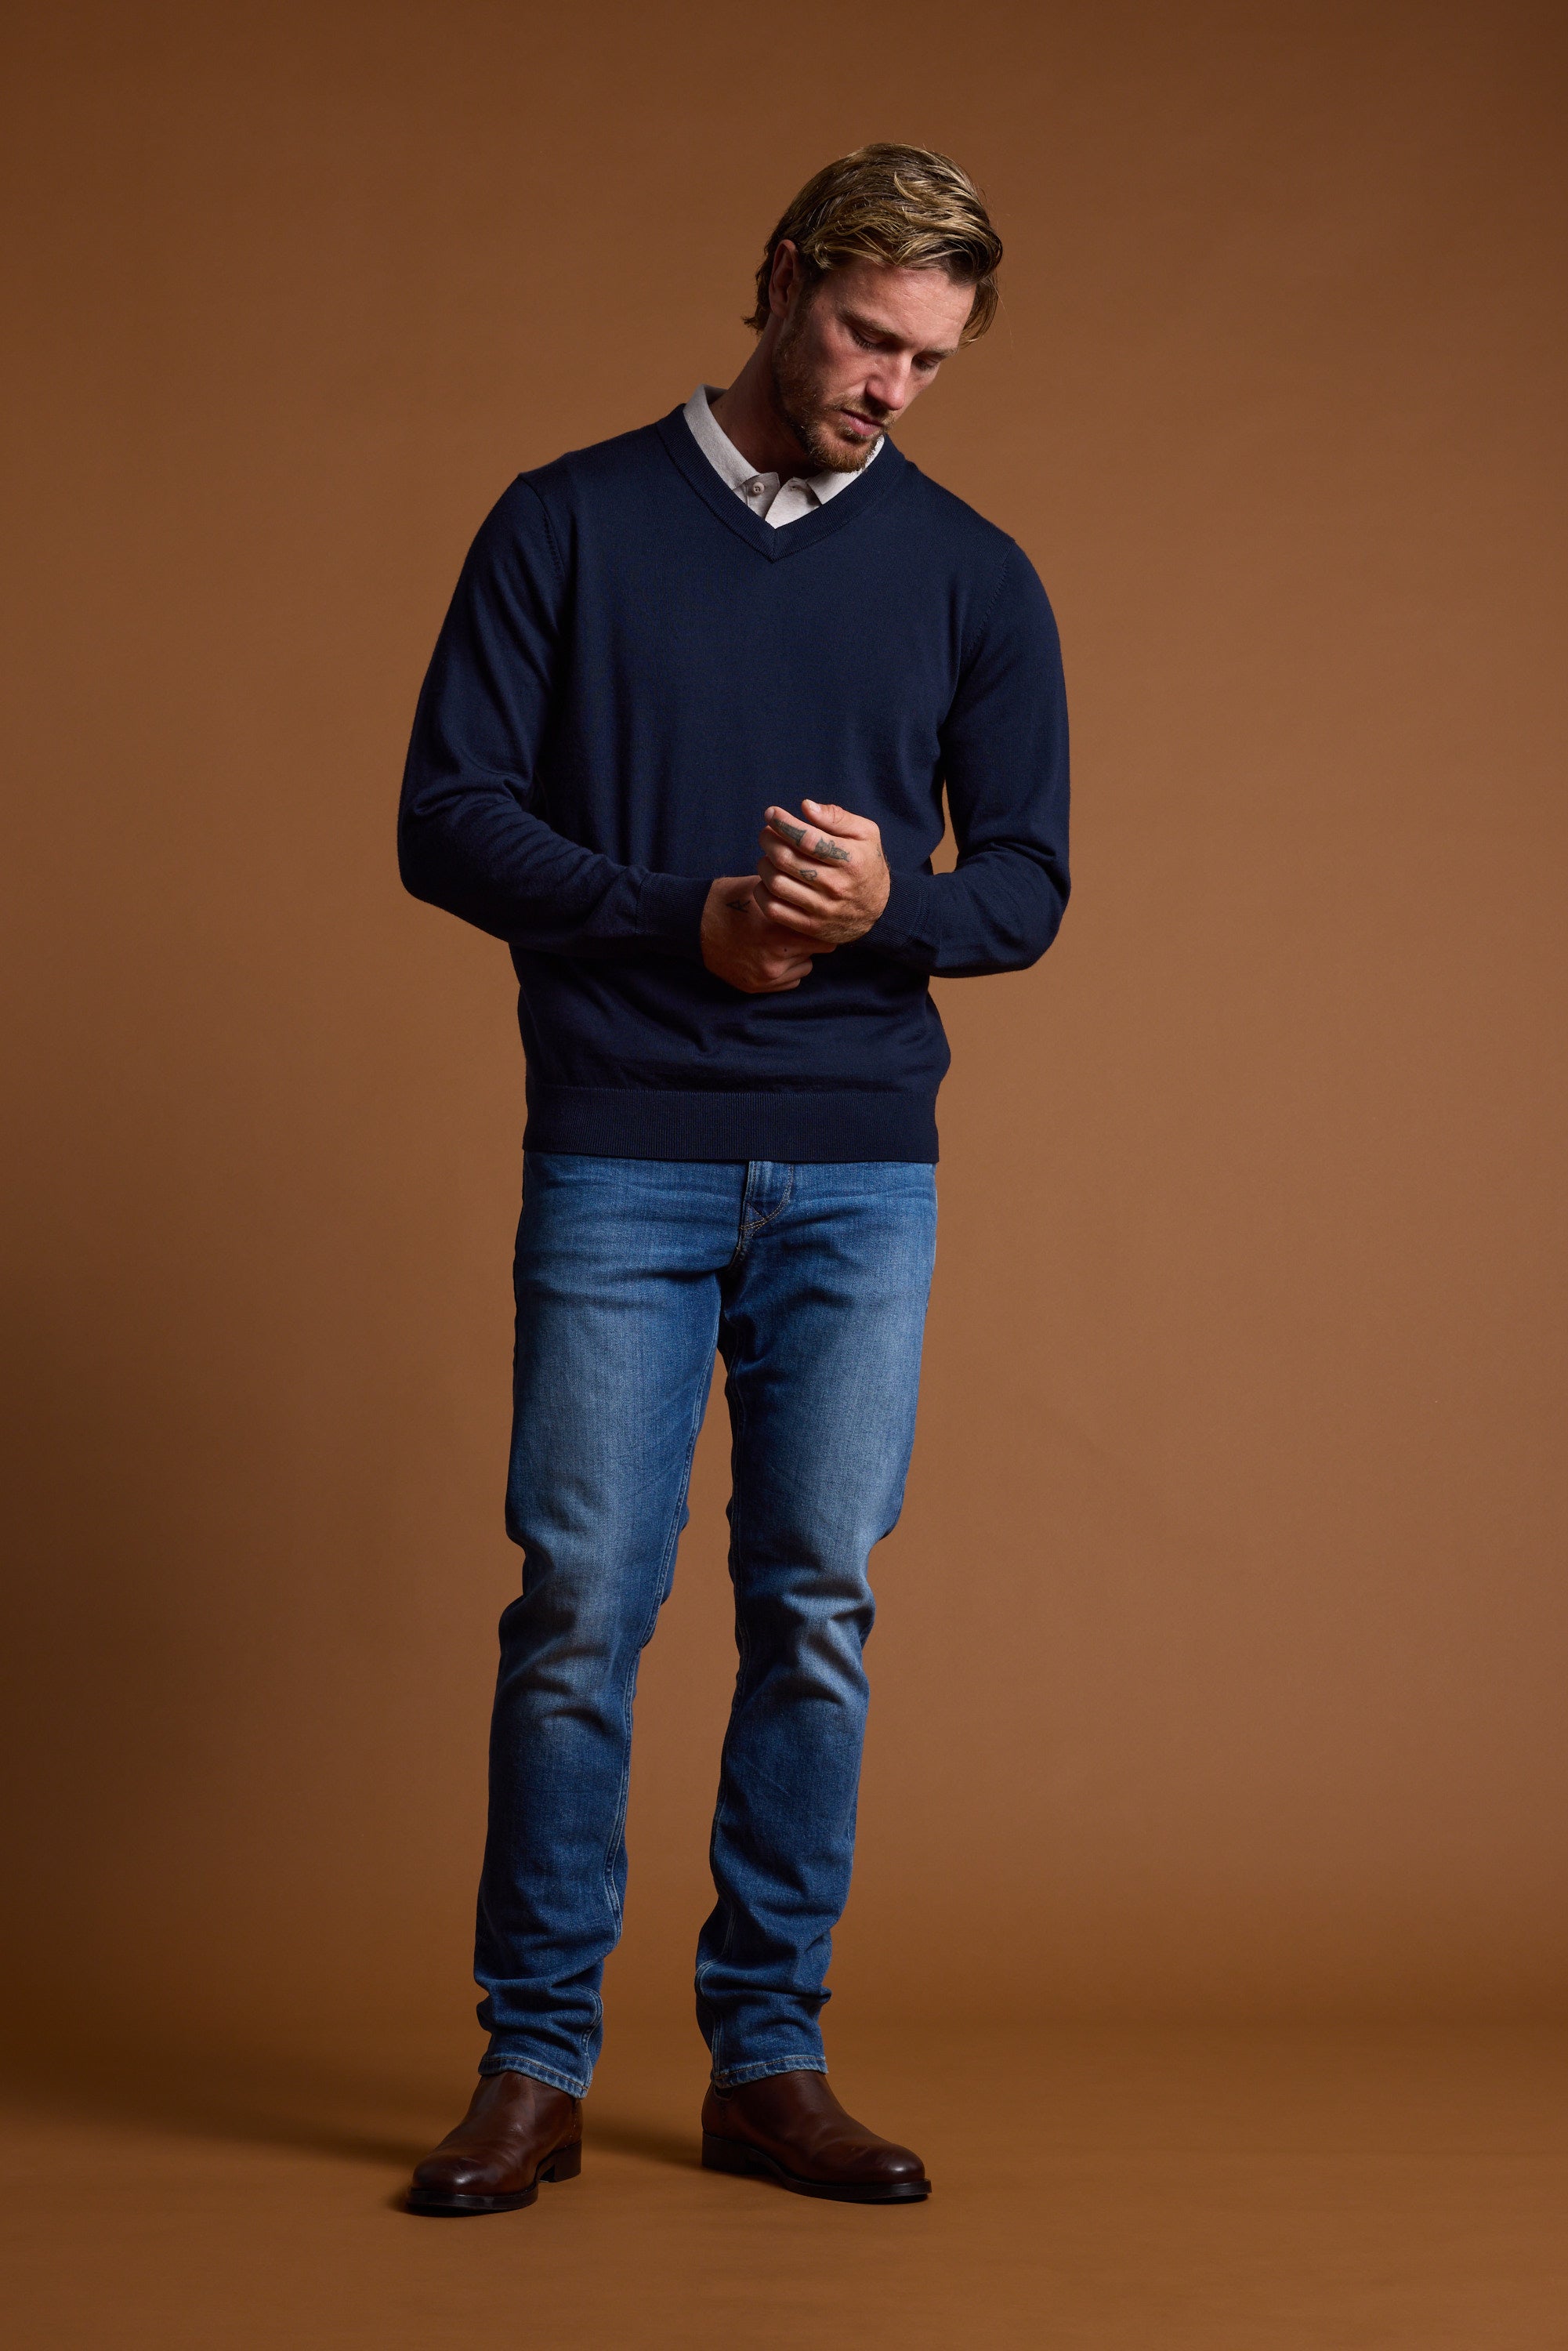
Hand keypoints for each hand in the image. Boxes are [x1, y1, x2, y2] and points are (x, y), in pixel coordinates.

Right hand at [700, 876, 827, 992]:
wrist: (692, 923)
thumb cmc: (728, 899)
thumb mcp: (761, 889)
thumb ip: (792, 896)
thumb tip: (821, 896)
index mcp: (777, 928)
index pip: (824, 935)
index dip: (824, 924)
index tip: (821, 918)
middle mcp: (774, 956)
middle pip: (818, 951)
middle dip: (813, 938)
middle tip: (802, 928)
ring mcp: (765, 975)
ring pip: (806, 967)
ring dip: (801, 955)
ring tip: (783, 941)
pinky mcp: (756, 987)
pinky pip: (791, 982)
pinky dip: (788, 970)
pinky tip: (773, 955)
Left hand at [755, 800, 890, 945]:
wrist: (878, 910)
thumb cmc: (866, 863)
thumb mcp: (865, 834)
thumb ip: (837, 817)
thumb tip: (806, 806)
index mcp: (851, 860)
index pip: (807, 838)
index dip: (783, 823)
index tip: (772, 814)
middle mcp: (836, 886)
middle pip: (786, 859)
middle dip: (768, 840)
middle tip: (767, 833)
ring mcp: (822, 910)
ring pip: (776, 883)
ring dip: (764, 864)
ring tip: (769, 856)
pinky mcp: (810, 927)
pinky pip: (773, 909)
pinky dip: (762, 892)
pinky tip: (768, 881)